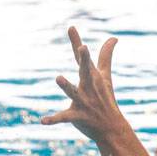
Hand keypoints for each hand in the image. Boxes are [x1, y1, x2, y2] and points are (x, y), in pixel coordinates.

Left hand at [40, 27, 124, 141]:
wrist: (112, 128)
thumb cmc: (106, 99)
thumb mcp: (105, 77)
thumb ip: (106, 57)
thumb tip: (113, 38)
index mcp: (92, 76)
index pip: (83, 57)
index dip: (76, 42)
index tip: (70, 27)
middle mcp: (88, 87)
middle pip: (85, 71)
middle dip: (84, 60)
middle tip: (83, 47)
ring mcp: (84, 102)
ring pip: (73, 93)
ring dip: (67, 86)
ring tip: (58, 78)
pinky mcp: (78, 117)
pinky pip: (64, 117)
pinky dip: (54, 119)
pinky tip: (42, 121)